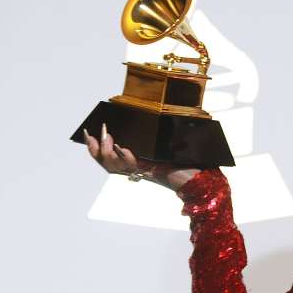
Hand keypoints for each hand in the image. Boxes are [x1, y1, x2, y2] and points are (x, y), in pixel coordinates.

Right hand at [82, 122, 201, 191]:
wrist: (203, 179)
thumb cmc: (189, 162)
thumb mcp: (167, 144)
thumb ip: (156, 133)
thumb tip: (147, 113)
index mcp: (139, 164)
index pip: (109, 160)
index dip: (95, 149)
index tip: (89, 134)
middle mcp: (138, 171)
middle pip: (106, 165)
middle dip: (96, 148)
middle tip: (96, 133)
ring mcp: (144, 173)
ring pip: (114, 168)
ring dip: (107, 151)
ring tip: (109, 136)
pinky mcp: (154, 173)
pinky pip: (133, 168)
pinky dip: (125, 158)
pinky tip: (122, 147)